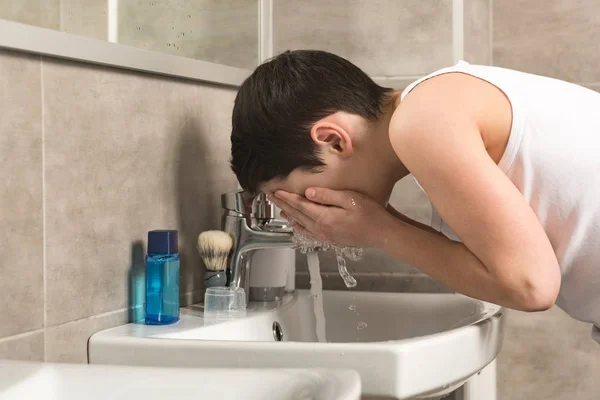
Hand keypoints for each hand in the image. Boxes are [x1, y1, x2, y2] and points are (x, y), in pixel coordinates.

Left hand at [268, 188, 394, 247]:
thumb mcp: (349, 199)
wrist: (381, 234)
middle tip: (271, 197)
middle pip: (297, 215)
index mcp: (324, 217)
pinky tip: (297, 225)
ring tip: (280, 209)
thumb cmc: (369, 213)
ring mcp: (325, 236)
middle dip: (283, 205)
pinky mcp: (331, 240)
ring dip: (289, 216)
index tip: (275, 191)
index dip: (286, 197)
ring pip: (301, 225)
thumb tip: (307, 192)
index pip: (300, 205)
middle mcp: (321, 228)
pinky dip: (300, 228)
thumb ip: (327, 195)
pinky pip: (309, 234)